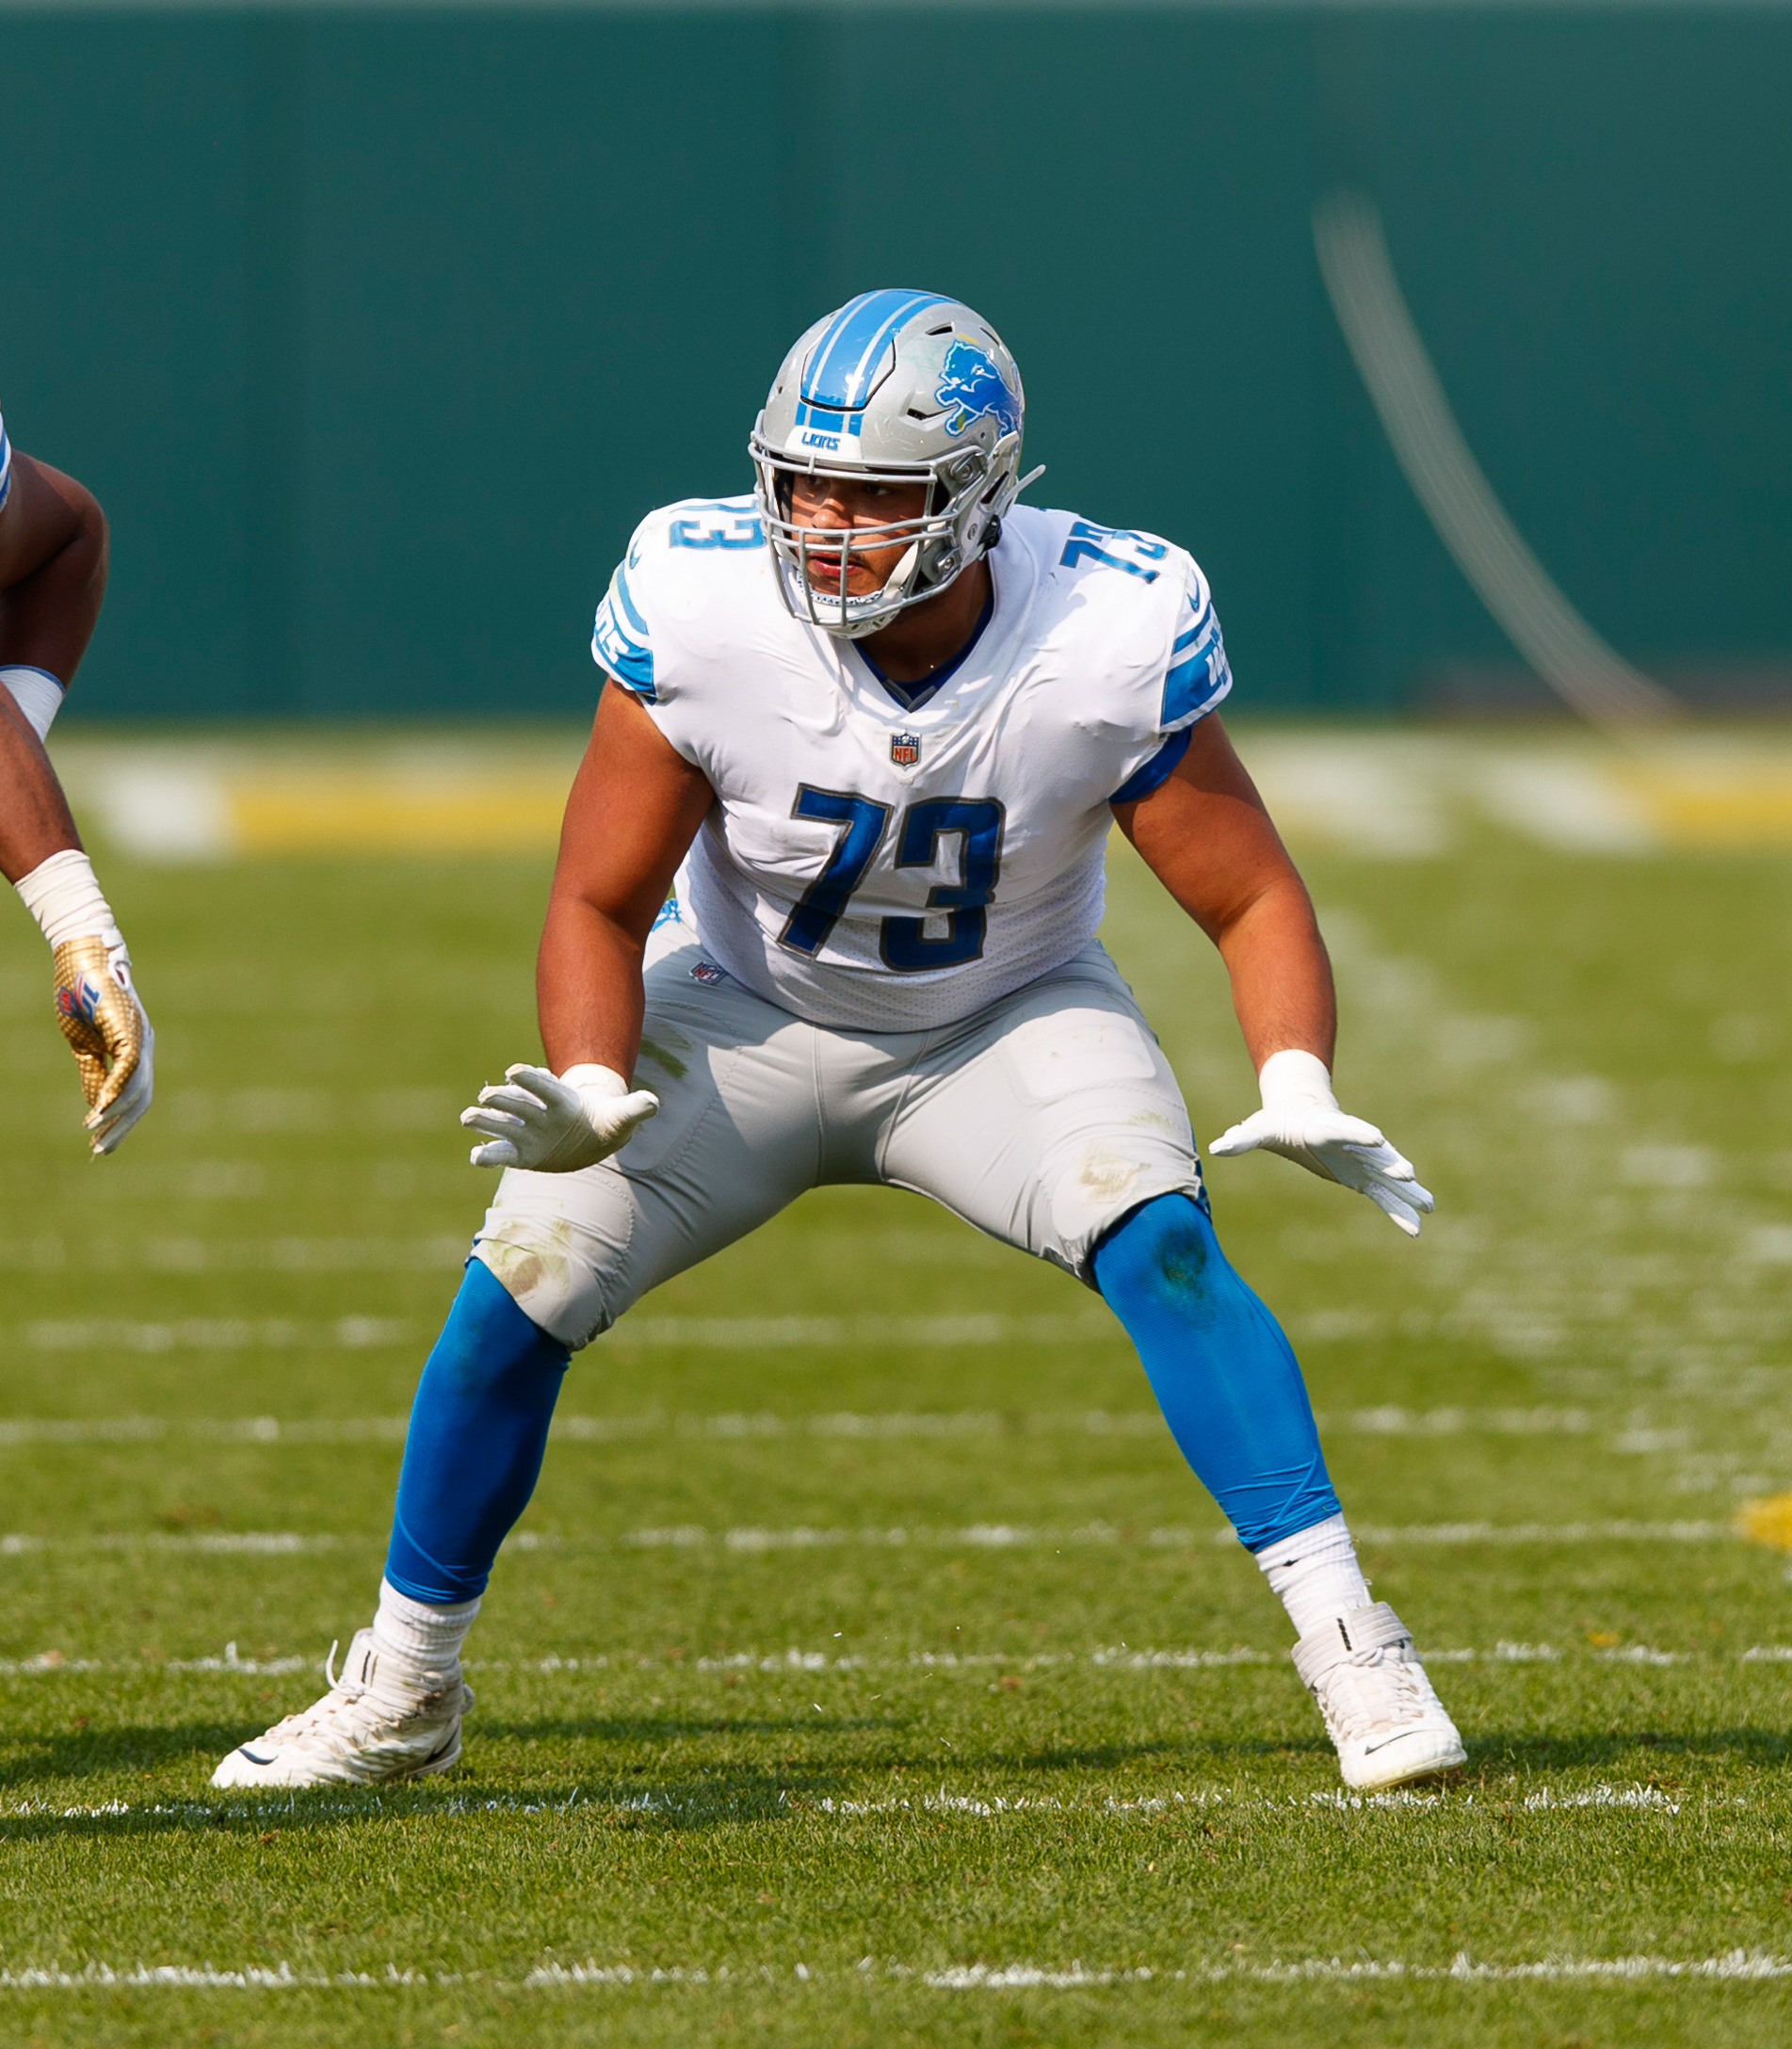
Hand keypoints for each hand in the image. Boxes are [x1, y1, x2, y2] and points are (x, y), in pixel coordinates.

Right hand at [52, 935, 153, 1156]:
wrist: (80, 959)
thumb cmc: (80, 997)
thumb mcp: (84, 1045)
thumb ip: (94, 1072)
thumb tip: (97, 1106)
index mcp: (135, 1050)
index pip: (135, 1095)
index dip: (120, 1121)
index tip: (101, 1144)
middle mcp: (144, 1046)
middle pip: (142, 1098)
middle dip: (122, 1127)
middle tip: (101, 1151)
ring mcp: (141, 1037)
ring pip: (138, 1087)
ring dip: (116, 1113)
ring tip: (94, 1131)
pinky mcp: (130, 1029)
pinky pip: (129, 1067)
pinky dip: (115, 1090)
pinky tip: (101, 1109)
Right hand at [461, 1062, 658, 1171]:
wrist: (592, 1133)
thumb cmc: (606, 1121)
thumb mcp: (622, 1117)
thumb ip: (635, 1109)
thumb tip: (653, 1102)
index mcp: (563, 1101)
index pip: (545, 1088)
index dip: (532, 1079)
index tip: (515, 1071)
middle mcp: (540, 1113)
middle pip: (519, 1103)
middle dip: (503, 1098)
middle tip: (486, 1095)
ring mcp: (528, 1131)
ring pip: (503, 1124)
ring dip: (485, 1121)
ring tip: (467, 1117)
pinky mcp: (521, 1152)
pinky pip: (502, 1152)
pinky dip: (488, 1155)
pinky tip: (475, 1156)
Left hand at [1210, 1049, 1432, 1236]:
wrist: (1301, 1113)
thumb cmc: (1276, 1122)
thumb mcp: (1258, 1129)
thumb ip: (1241, 1138)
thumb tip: (1216, 1147)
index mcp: (1325, 1128)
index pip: (1344, 1129)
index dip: (1359, 1133)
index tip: (1376, 1139)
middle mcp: (1350, 1144)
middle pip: (1375, 1153)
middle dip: (1392, 1164)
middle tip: (1409, 1174)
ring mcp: (1361, 1160)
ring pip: (1388, 1176)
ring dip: (1407, 1191)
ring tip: (1429, 1206)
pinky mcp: (1362, 1176)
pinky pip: (1384, 1195)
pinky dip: (1399, 1209)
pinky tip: (1416, 1227)